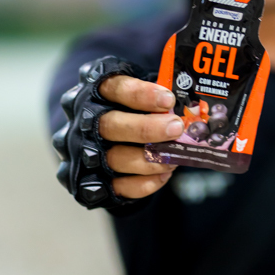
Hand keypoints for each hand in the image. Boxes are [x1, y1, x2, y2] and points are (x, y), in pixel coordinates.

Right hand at [98, 75, 182, 198]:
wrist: (109, 131)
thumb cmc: (132, 105)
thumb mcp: (141, 89)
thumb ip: (157, 92)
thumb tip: (188, 99)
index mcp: (97, 90)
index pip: (115, 88)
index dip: (141, 94)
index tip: (168, 99)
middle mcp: (85, 121)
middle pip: (111, 125)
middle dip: (146, 128)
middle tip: (176, 128)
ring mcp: (87, 153)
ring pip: (115, 158)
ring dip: (149, 160)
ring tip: (174, 157)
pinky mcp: (93, 182)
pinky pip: (119, 186)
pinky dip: (145, 183)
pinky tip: (164, 174)